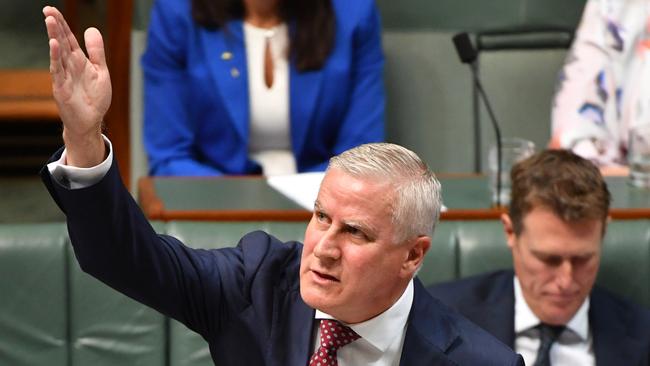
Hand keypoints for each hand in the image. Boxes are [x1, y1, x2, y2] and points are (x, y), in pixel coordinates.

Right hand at [43, 6, 111, 166]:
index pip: (68, 38)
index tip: (52, 10)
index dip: (62, 24)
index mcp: (78, 61)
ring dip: (54, 37)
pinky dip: (56, 58)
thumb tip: (91, 28)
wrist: (91, 121)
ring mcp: (64, 77)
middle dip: (55, 26)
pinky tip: (54, 45)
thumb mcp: (100, 71)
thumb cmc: (95, 98)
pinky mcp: (62, 88)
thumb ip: (96, 52)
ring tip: (50, 21)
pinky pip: (58, 71)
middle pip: (61, 42)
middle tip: (48, 10)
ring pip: (58, 54)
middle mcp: (69, 66)